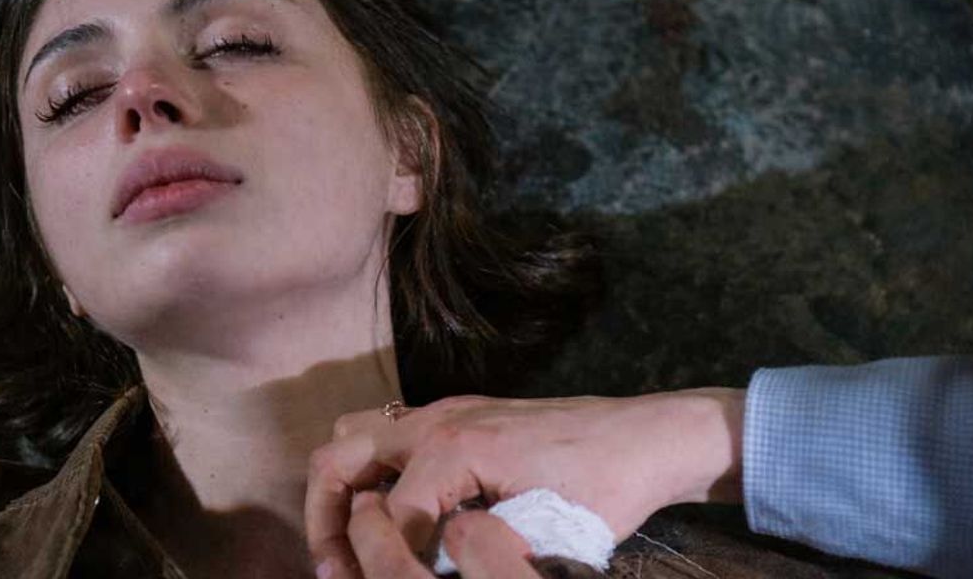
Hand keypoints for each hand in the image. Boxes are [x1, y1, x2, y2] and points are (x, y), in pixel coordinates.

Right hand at [305, 389, 744, 577]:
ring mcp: (443, 410)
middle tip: (335, 573)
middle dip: (325, 521)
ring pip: (353, 436)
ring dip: (341, 489)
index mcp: (452, 446)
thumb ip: (473, 555)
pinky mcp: (457, 414)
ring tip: (355, 545)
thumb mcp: (544, 536)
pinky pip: (386, 435)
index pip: (382, 517)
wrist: (647, 437)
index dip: (378, 567)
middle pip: (336, 460)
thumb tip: (427, 571)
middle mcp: (435, 420)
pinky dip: (370, 473)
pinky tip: (396, 517)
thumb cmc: (603, 486)